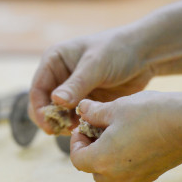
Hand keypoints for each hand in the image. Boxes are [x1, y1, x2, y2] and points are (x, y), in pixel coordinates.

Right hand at [28, 27, 154, 133]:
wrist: (144, 54)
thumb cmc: (118, 49)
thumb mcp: (96, 65)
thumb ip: (77, 84)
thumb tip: (55, 101)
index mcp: (54, 62)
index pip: (37, 90)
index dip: (40, 110)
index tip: (49, 125)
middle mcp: (59, 77)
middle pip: (43, 105)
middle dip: (50, 120)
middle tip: (62, 132)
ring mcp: (71, 91)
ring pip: (58, 115)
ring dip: (64, 125)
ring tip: (78, 131)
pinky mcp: (84, 102)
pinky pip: (74, 119)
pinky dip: (77, 126)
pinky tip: (87, 130)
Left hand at [70, 92, 181, 181]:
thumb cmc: (148, 112)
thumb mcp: (115, 108)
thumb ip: (94, 112)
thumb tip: (82, 109)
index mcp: (102, 160)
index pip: (77, 159)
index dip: (76, 142)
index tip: (84, 126)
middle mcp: (117, 175)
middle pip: (93, 169)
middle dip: (91, 151)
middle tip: (98, 130)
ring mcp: (137, 177)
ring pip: (112, 174)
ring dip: (108, 157)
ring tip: (116, 133)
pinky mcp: (153, 175)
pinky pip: (131, 172)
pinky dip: (126, 160)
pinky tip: (136, 139)